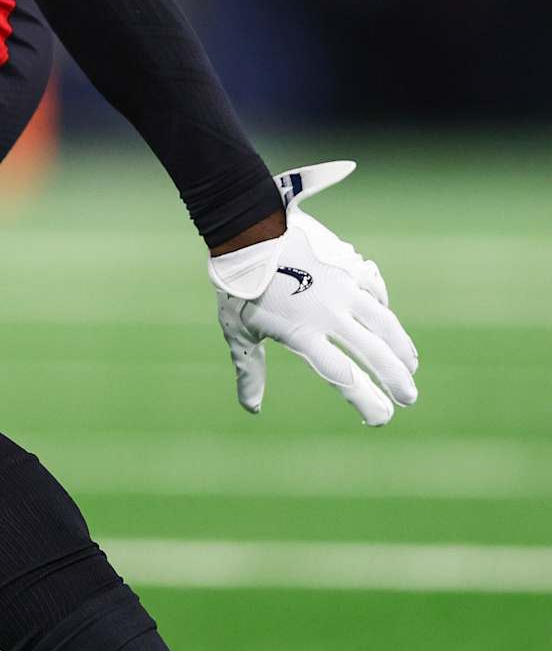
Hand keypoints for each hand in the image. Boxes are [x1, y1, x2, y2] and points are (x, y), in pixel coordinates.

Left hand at [209, 160, 418, 426]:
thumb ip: (250, 371)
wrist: (248, 232)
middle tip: (410, 398)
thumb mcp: (238, 332)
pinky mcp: (346, 267)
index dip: (366, 400)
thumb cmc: (238, 287)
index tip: (381, 418)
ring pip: (383, 322)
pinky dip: (384, 309)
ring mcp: (342, 288)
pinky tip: (389, 321)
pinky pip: (374, 290)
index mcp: (303, 334)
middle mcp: (329, 314)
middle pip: (374, 353)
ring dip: (401, 346)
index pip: (343, 376)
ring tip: (412, 365)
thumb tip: (252, 409)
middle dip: (396, 379)